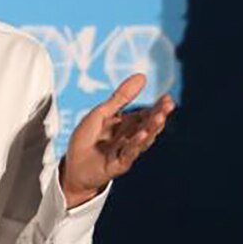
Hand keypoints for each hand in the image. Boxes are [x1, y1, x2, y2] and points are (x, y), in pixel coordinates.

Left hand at [61, 74, 174, 206]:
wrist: (73, 167)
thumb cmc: (86, 139)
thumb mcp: (102, 113)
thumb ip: (121, 97)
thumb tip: (142, 76)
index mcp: (127, 125)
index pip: (145, 114)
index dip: (157, 107)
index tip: (168, 98)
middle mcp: (130, 138)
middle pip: (147, 125)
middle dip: (158, 115)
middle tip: (169, 105)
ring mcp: (126, 152)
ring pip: (141, 139)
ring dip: (151, 129)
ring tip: (160, 118)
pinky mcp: (118, 164)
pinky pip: (129, 153)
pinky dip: (135, 144)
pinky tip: (142, 134)